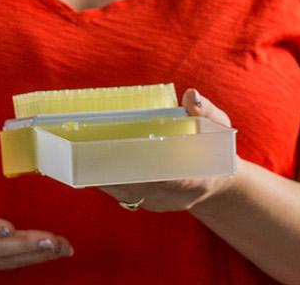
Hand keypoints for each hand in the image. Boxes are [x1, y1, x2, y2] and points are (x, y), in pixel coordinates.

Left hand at [98, 89, 237, 212]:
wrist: (216, 180)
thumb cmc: (216, 148)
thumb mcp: (219, 128)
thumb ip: (207, 112)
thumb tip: (191, 95)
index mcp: (197, 180)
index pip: (169, 179)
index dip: (145, 167)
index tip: (122, 151)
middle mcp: (175, 197)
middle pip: (138, 185)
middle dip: (113, 166)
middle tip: (89, 144)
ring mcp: (159, 203)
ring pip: (124, 191)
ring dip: (102, 172)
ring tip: (80, 149)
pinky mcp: (146, 204)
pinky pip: (121, 192)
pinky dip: (104, 176)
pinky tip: (86, 158)